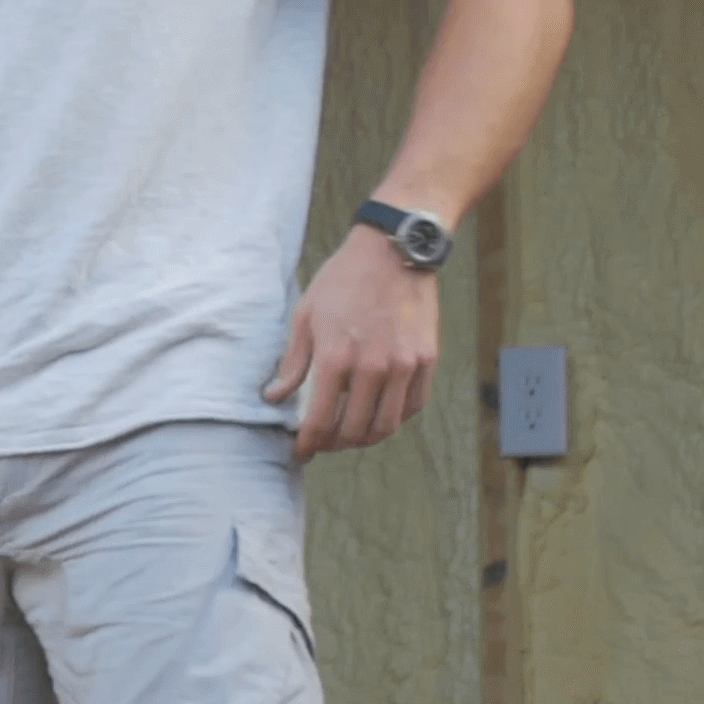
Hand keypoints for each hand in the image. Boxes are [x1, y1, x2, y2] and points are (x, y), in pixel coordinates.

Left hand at [266, 227, 441, 457]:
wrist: (392, 252)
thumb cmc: (342, 281)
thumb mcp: (305, 316)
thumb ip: (293, 363)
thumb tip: (275, 397)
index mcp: (336, 357)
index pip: (320, 419)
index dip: (308, 442)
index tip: (301, 451)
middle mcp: (373, 367)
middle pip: (355, 429)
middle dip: (336, 444)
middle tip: (324, 443)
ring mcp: (404, 365)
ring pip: (387, 424)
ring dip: (366, 438)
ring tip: (350, 436)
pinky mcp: (427, 359)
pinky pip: (413, 405)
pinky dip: (395, 419)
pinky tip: (380, 416)